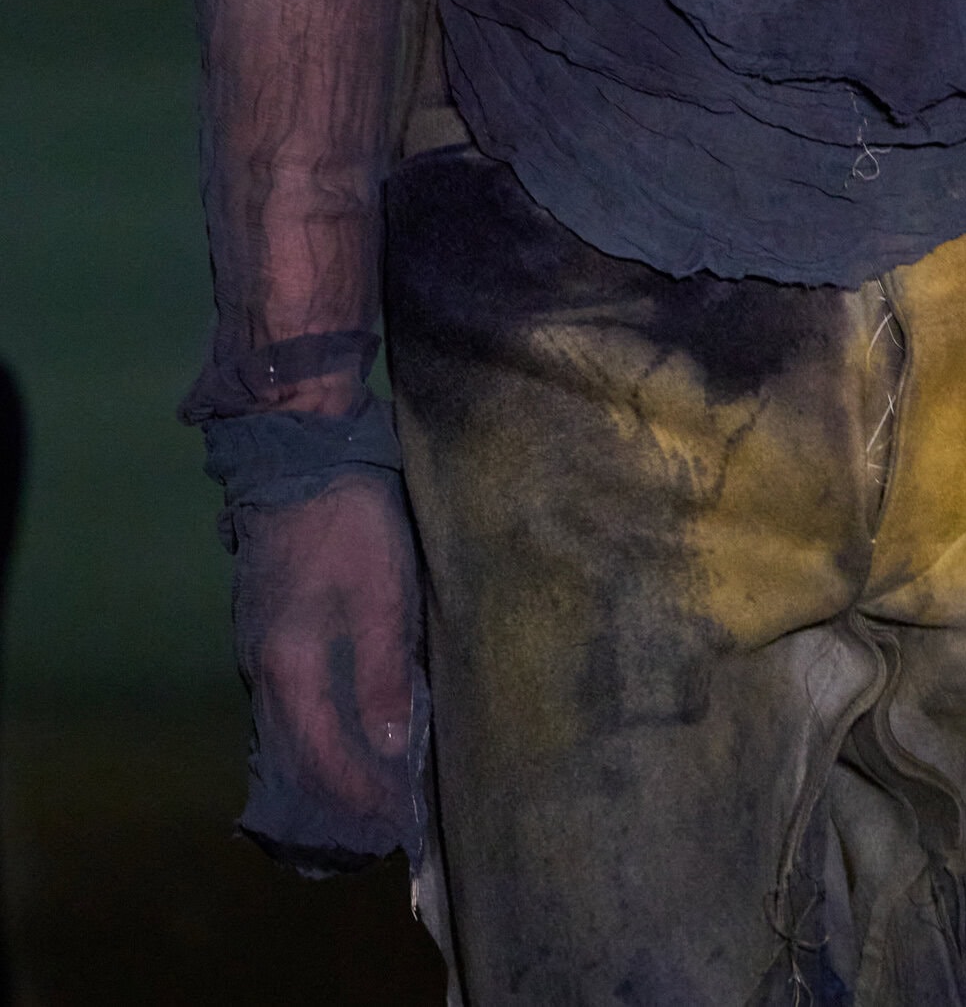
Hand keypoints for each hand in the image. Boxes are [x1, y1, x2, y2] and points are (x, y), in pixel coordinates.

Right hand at [234, 468, 420, 854]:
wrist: (302, 451)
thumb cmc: (349, 520)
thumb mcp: (381, 595)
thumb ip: (382, 675)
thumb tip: (390, 751)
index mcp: (290, 667)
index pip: (322, 759)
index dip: (359, 795)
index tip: (394, 823)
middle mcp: (263, 669)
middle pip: (295, 757)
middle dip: (336, 797)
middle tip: (381, 826)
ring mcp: (259, 648)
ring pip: (289, 730)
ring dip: (325, 765)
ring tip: (370, 789)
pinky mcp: (267, 628)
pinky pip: (288, 701)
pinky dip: (315, 730)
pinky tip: (346, 731)